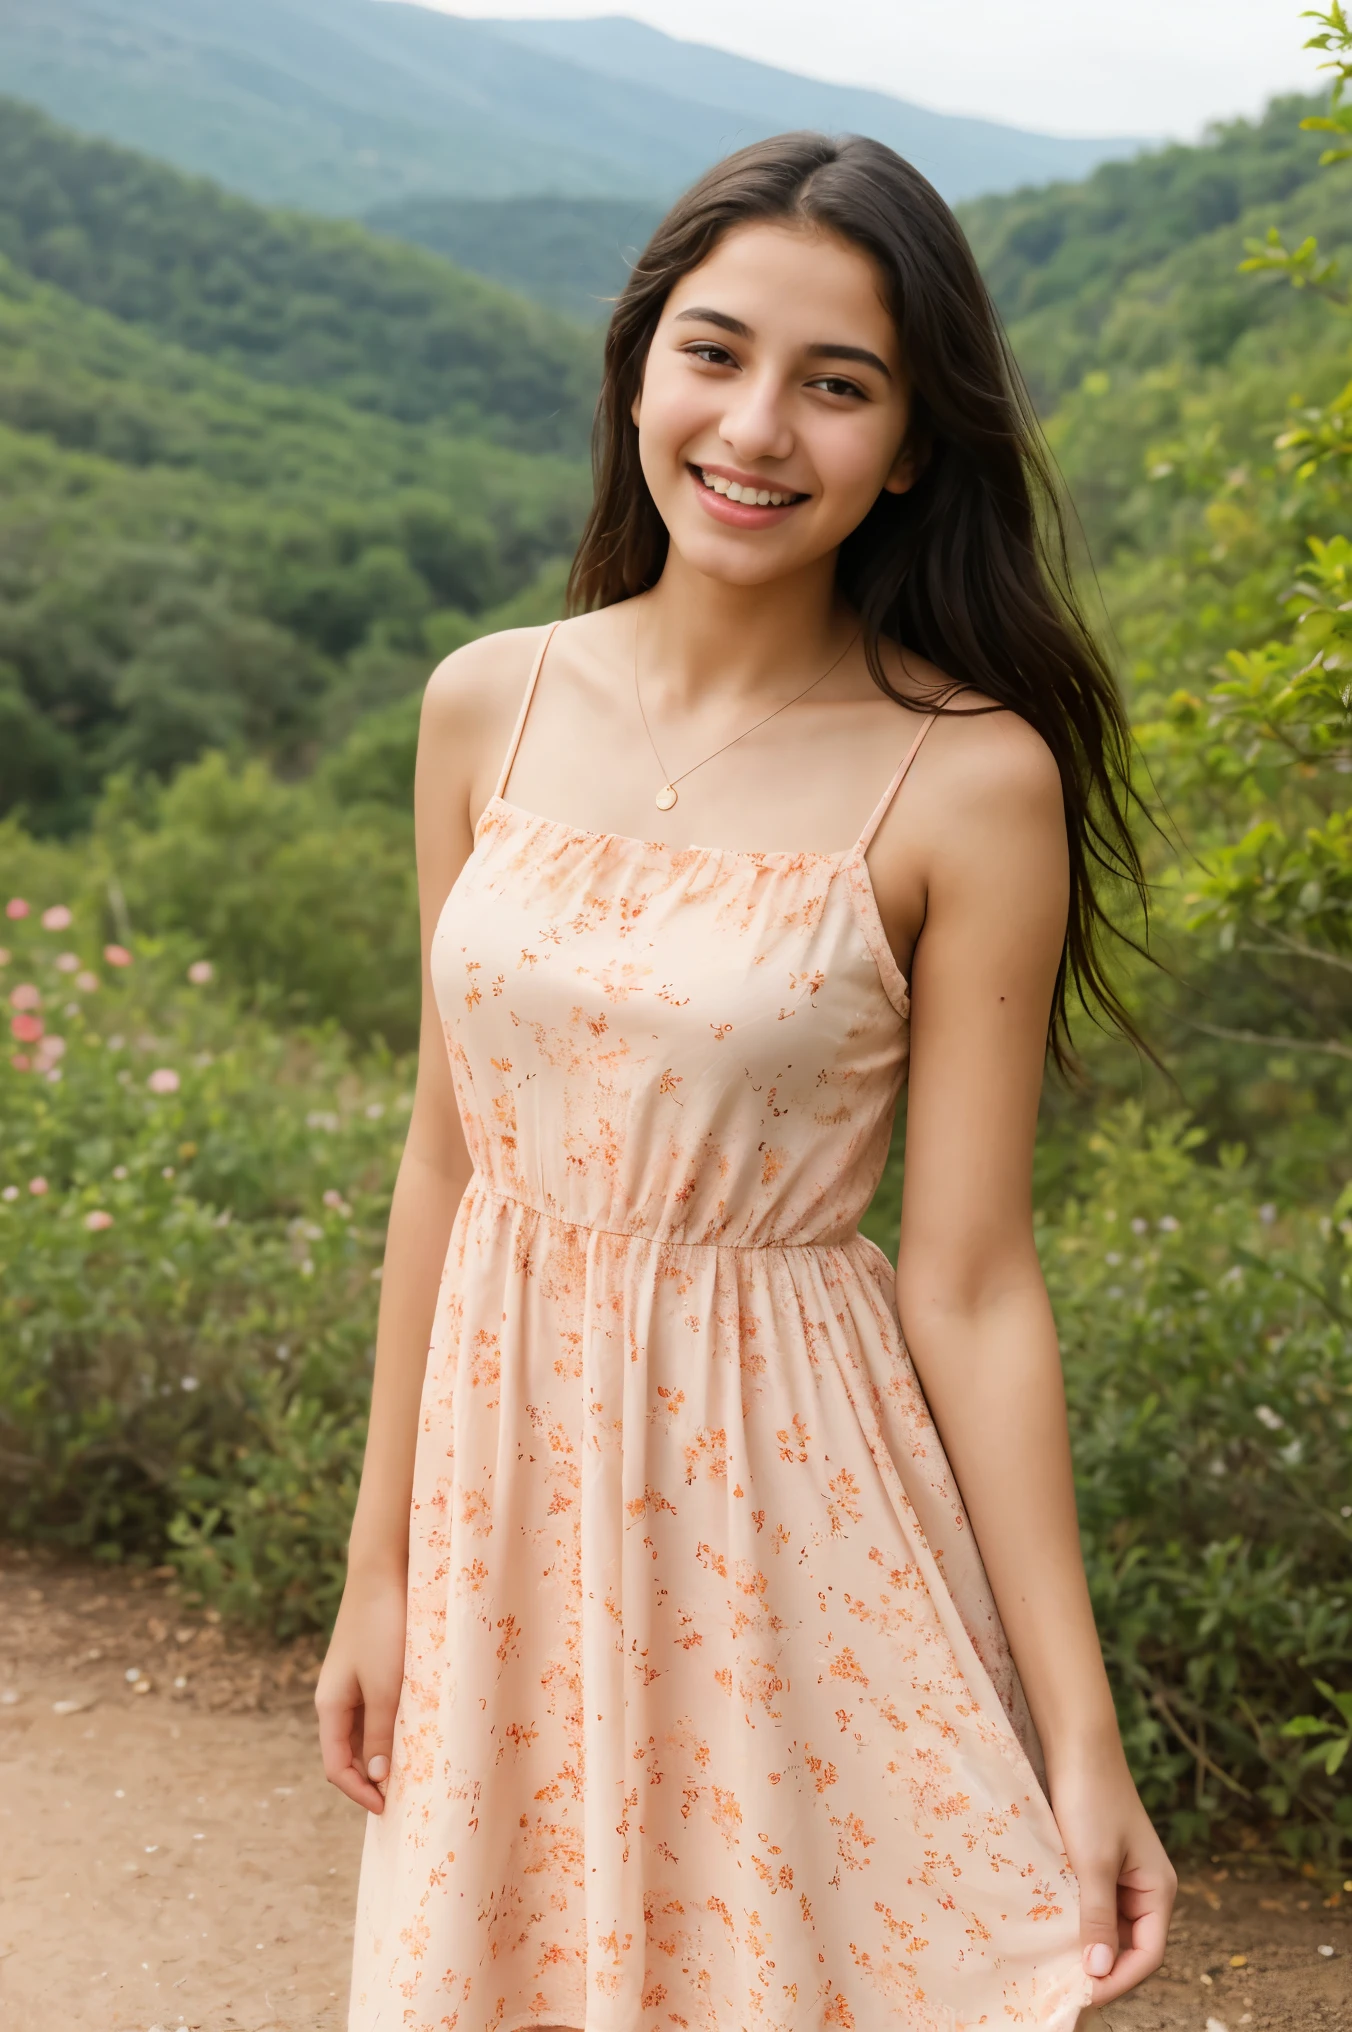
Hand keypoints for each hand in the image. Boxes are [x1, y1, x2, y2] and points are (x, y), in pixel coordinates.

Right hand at [315, 1565, 407, 1813]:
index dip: (359, 1793)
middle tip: (409, 1794)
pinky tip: (419, 1729)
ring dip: (387, 1752)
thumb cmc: (382, 1629)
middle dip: (374, 1777)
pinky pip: (379, 1708)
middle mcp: (336, 1698)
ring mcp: (353, 1682)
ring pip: (367, 1731)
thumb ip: (381, 1734)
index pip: (336, 1767)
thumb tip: (379, 1779)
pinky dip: (394, 1726)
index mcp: (330, 1706)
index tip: (389, 1809)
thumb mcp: (384, 1687)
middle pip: (350, 1752)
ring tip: (418, 1767)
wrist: (383, 1572)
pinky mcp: (372, 1666)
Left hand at [1049, 1744, 1176, 2007]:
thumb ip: (1096, 1917)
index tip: (1083, 1996)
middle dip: (1101, 1968)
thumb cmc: (1090, 1799)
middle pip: (1130, 1947)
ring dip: (1086, 1946)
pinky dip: (1076, 1921)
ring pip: (1108, 1928)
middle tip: (1063, 1988)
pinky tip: (1051, 1931)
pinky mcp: (1099, 1864)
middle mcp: (1146, 1888)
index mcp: (1159, 1890)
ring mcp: (1123, 1876)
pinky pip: (1093, 1906)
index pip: (1148, 1955)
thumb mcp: (1093, 1863)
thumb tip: (1098, 1972)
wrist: (1077, 1743)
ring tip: (1054, 1966)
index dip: (1118, 1980)